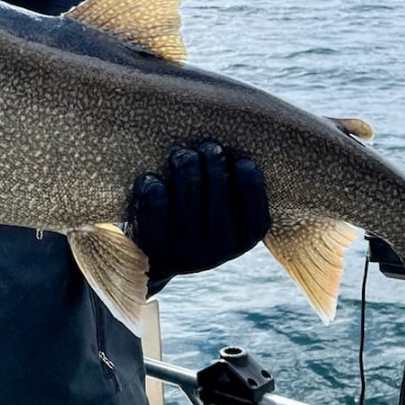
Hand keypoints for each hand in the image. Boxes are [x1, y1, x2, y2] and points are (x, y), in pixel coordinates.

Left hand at [130, 142, 269, 276]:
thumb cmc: (201, 222)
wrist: (158, 260)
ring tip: (180, 154)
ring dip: (183, 161)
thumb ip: (236, 191)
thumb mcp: (227, 215)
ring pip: (186, 188)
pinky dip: (151, 183)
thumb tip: (236, 145)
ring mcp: (186, 247)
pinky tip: (152, 180)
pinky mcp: (156, 244)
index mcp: (245, 239)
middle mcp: (218, 248)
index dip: (246, 171)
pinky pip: (156, 201)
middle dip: (211, 156)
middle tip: (206, 147)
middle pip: (217, 184)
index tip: (238, 159)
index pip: (252, 195)